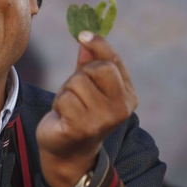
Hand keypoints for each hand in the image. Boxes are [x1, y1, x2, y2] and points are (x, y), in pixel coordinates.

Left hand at [36, 31, 138, 186]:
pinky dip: (59, 105)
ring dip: (66, 92)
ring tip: (69, 107)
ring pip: (77, 82)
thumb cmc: (78, 113)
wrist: (67, 152)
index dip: (98, 45)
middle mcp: (121, 108)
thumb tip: (86, 37)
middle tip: (75, 92)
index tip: (83, 34)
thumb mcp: (86, 85)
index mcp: (128, 96)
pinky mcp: (83, 128)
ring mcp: (103, 120)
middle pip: (97, 69)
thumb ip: (89, 62)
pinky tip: (64, 117)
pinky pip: (65, 99)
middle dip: (80, 75)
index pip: (114, 61)